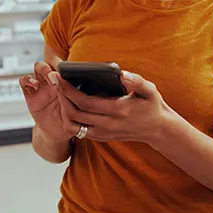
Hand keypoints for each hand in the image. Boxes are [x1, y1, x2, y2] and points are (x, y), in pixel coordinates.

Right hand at [19, 62, 79, 142]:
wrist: (57, 133)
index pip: (65, 65)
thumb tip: (94, 85)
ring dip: (43, 68)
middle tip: (60, 71)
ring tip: (50, 75)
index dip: (67, 64)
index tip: (72, 67)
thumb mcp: (79, 109)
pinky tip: (35, 84)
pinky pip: (24, 81)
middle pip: (51, 62)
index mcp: (67, 81)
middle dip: (55, 64)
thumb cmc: (72, 120)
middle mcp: (53, 81)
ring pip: (38, 67)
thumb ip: (82, 98)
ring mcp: (41, 86)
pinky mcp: (30, 94)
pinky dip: (27, 79)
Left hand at [55, 70, 175, 143]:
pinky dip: (70, 119)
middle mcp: (107, 124)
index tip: (60, 78)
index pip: (84, 102)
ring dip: (63, 109)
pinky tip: (69, 105)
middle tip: (55, 82)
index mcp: (117, 110)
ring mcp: (103, 133)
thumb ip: (137, 81)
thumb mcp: (150, 90)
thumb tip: (122, 74)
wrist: (158, 129)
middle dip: (61, 97)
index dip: (68, 91)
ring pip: (73, 125)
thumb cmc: (152, 106)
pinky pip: (79, 131)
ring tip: (60, 93)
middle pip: (74, 113)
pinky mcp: (101, 137)